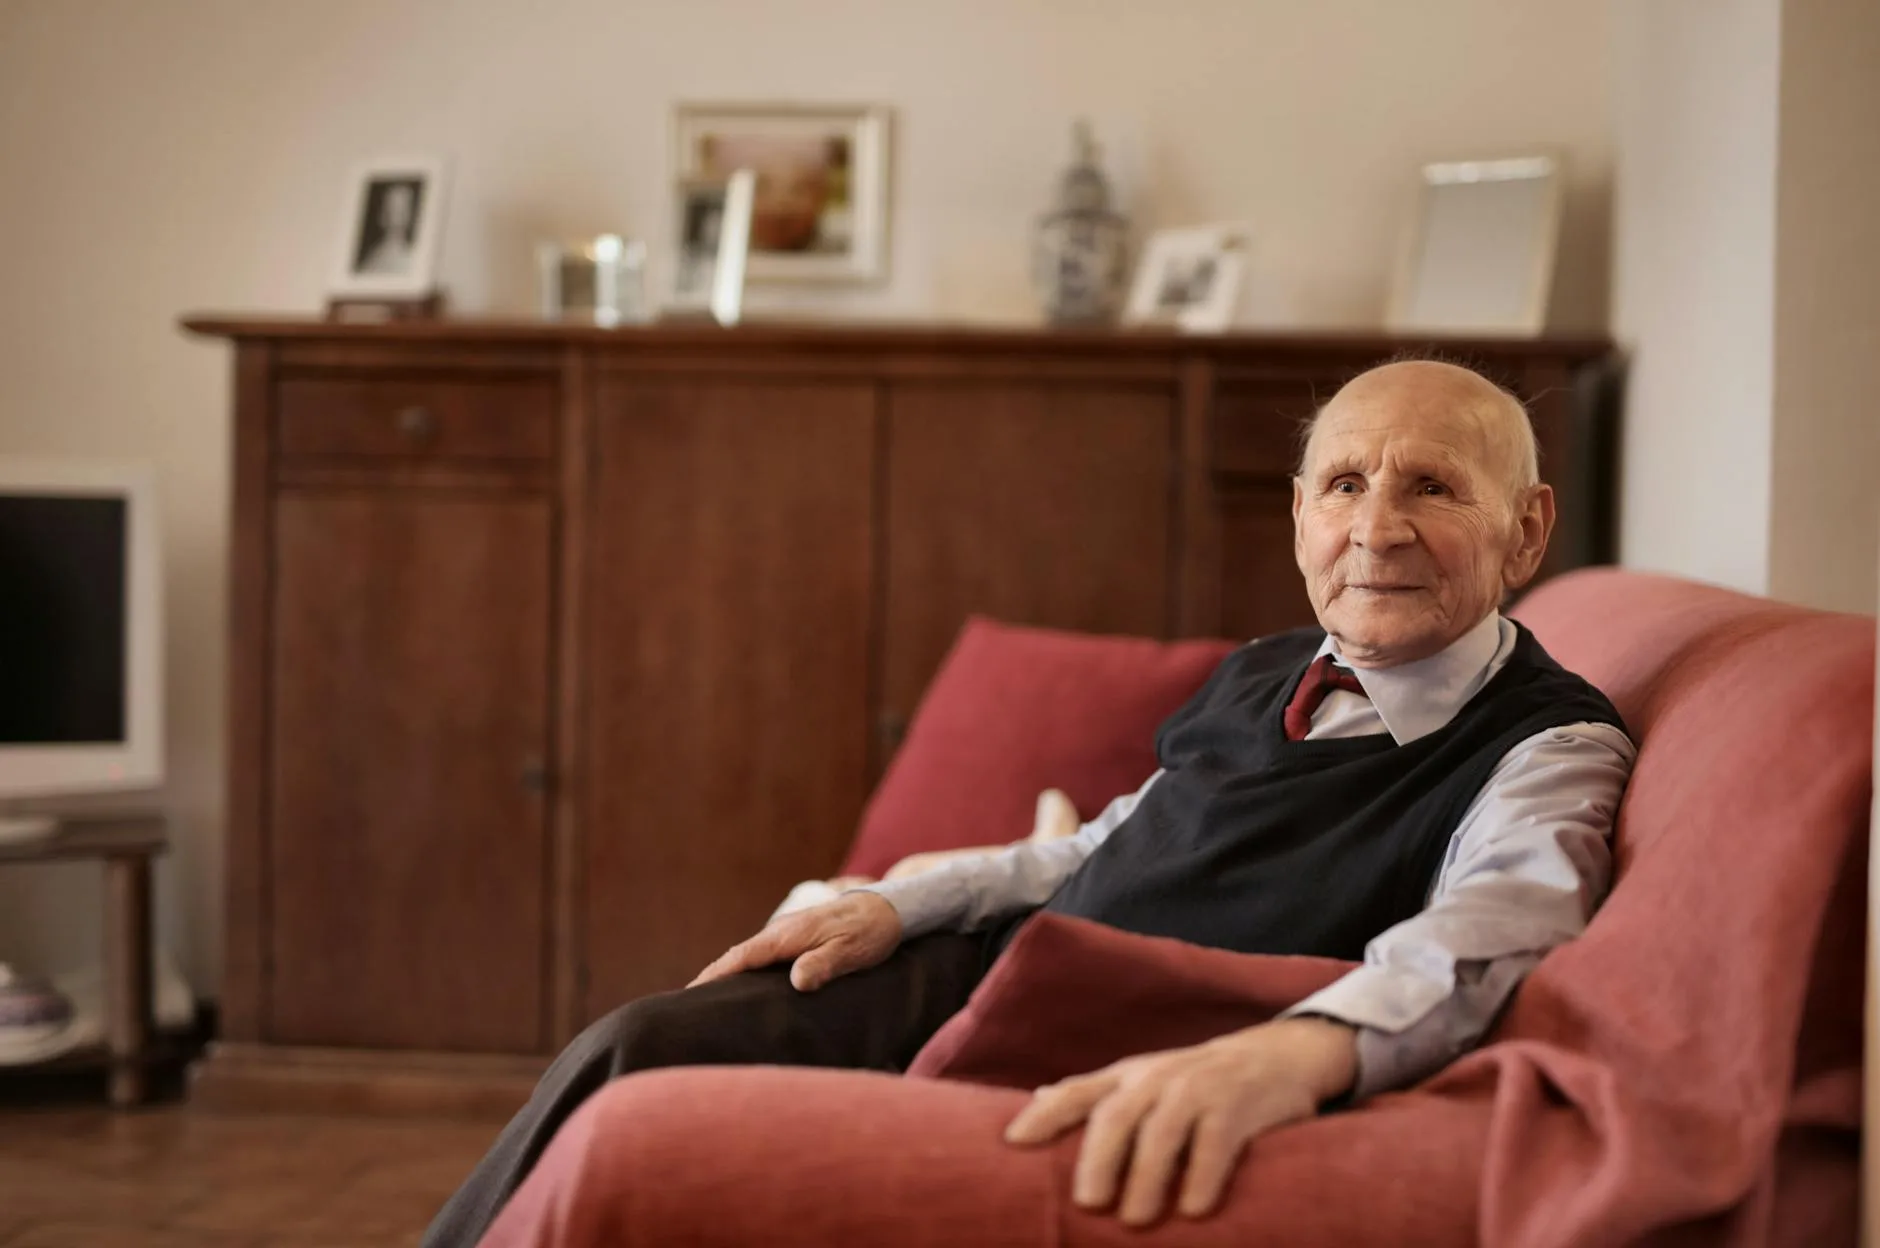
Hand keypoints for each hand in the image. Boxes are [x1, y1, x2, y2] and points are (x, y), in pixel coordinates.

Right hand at [688, 892, 902, 991]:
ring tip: (708, 1001)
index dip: (715, 975)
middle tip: (686, 1004)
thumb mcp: (850, 951)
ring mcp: (788, 934)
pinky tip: (745, 986)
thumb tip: (797, 982)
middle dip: (712, 977)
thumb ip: (823, 965)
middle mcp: (781, 933)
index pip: (741, 956)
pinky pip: (764, 956)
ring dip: (729, 974)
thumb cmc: (869, 932)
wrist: (887, 908)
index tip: (691, 993)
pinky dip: (747, 969)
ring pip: (750, 956)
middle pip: (738, 956)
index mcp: (788, 936)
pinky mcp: (797, 939)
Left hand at [1003, 1018, 1357, 1226]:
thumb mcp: (1142, 1079)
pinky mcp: (1236, 1109)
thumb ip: (1094, 1093)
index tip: (1014, 1144)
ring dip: (1146, 1177)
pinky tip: (1192, 1210)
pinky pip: (1216, 1144)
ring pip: (1162, 1133)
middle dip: (1099, 1159)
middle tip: (1088, 1203)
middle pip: (1117, 1116)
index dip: (1044, 1115)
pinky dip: (1202, 1177)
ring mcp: (1196, 1091)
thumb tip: (1037, 1102)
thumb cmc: (1194, 1080)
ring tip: (1133, 1219)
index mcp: (1127, 1076)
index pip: (1077, 1092)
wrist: (1275, 1055)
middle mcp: (1156, 1079)